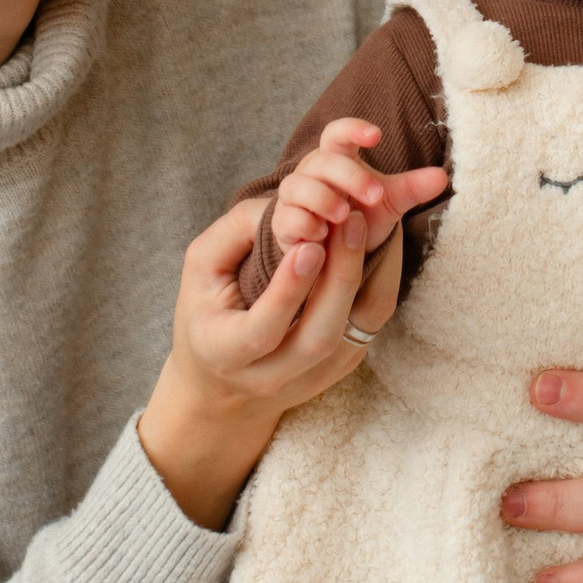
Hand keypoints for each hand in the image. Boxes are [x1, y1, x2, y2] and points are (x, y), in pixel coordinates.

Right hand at [137, 194, 399, 528]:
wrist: (223, 378)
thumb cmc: (208, 309)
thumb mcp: (201, 268)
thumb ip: (235, 233)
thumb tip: (286, 204)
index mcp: (225, 354)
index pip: (261, 332)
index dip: (287, 293)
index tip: (307, 248)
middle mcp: (271, 376)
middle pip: (317, 339)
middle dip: (340, 279)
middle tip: (350, 222)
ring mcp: (313, 378)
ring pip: (355, 333)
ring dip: (371, 276)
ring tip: (370, 225)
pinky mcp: (344, 367)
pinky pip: (371, 324)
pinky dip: (381, 282)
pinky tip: (380, 243)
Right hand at [266, 118, 446, 271]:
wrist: (338, 255)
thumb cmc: (360, 218)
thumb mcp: (389, 202)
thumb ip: (412, 188)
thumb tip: (442, 177)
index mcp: (336, 158)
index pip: (336, 133)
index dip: (352, 128)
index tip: (377, 135)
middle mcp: (311, 173)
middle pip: (321, 160)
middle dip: (349, 176)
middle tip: (376, 195)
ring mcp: (293, 198)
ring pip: (297, 185)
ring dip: (323, 198)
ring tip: (346, 216)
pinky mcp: (283, 224)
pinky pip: (286, 217)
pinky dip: (305, 224)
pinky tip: (324, 235)